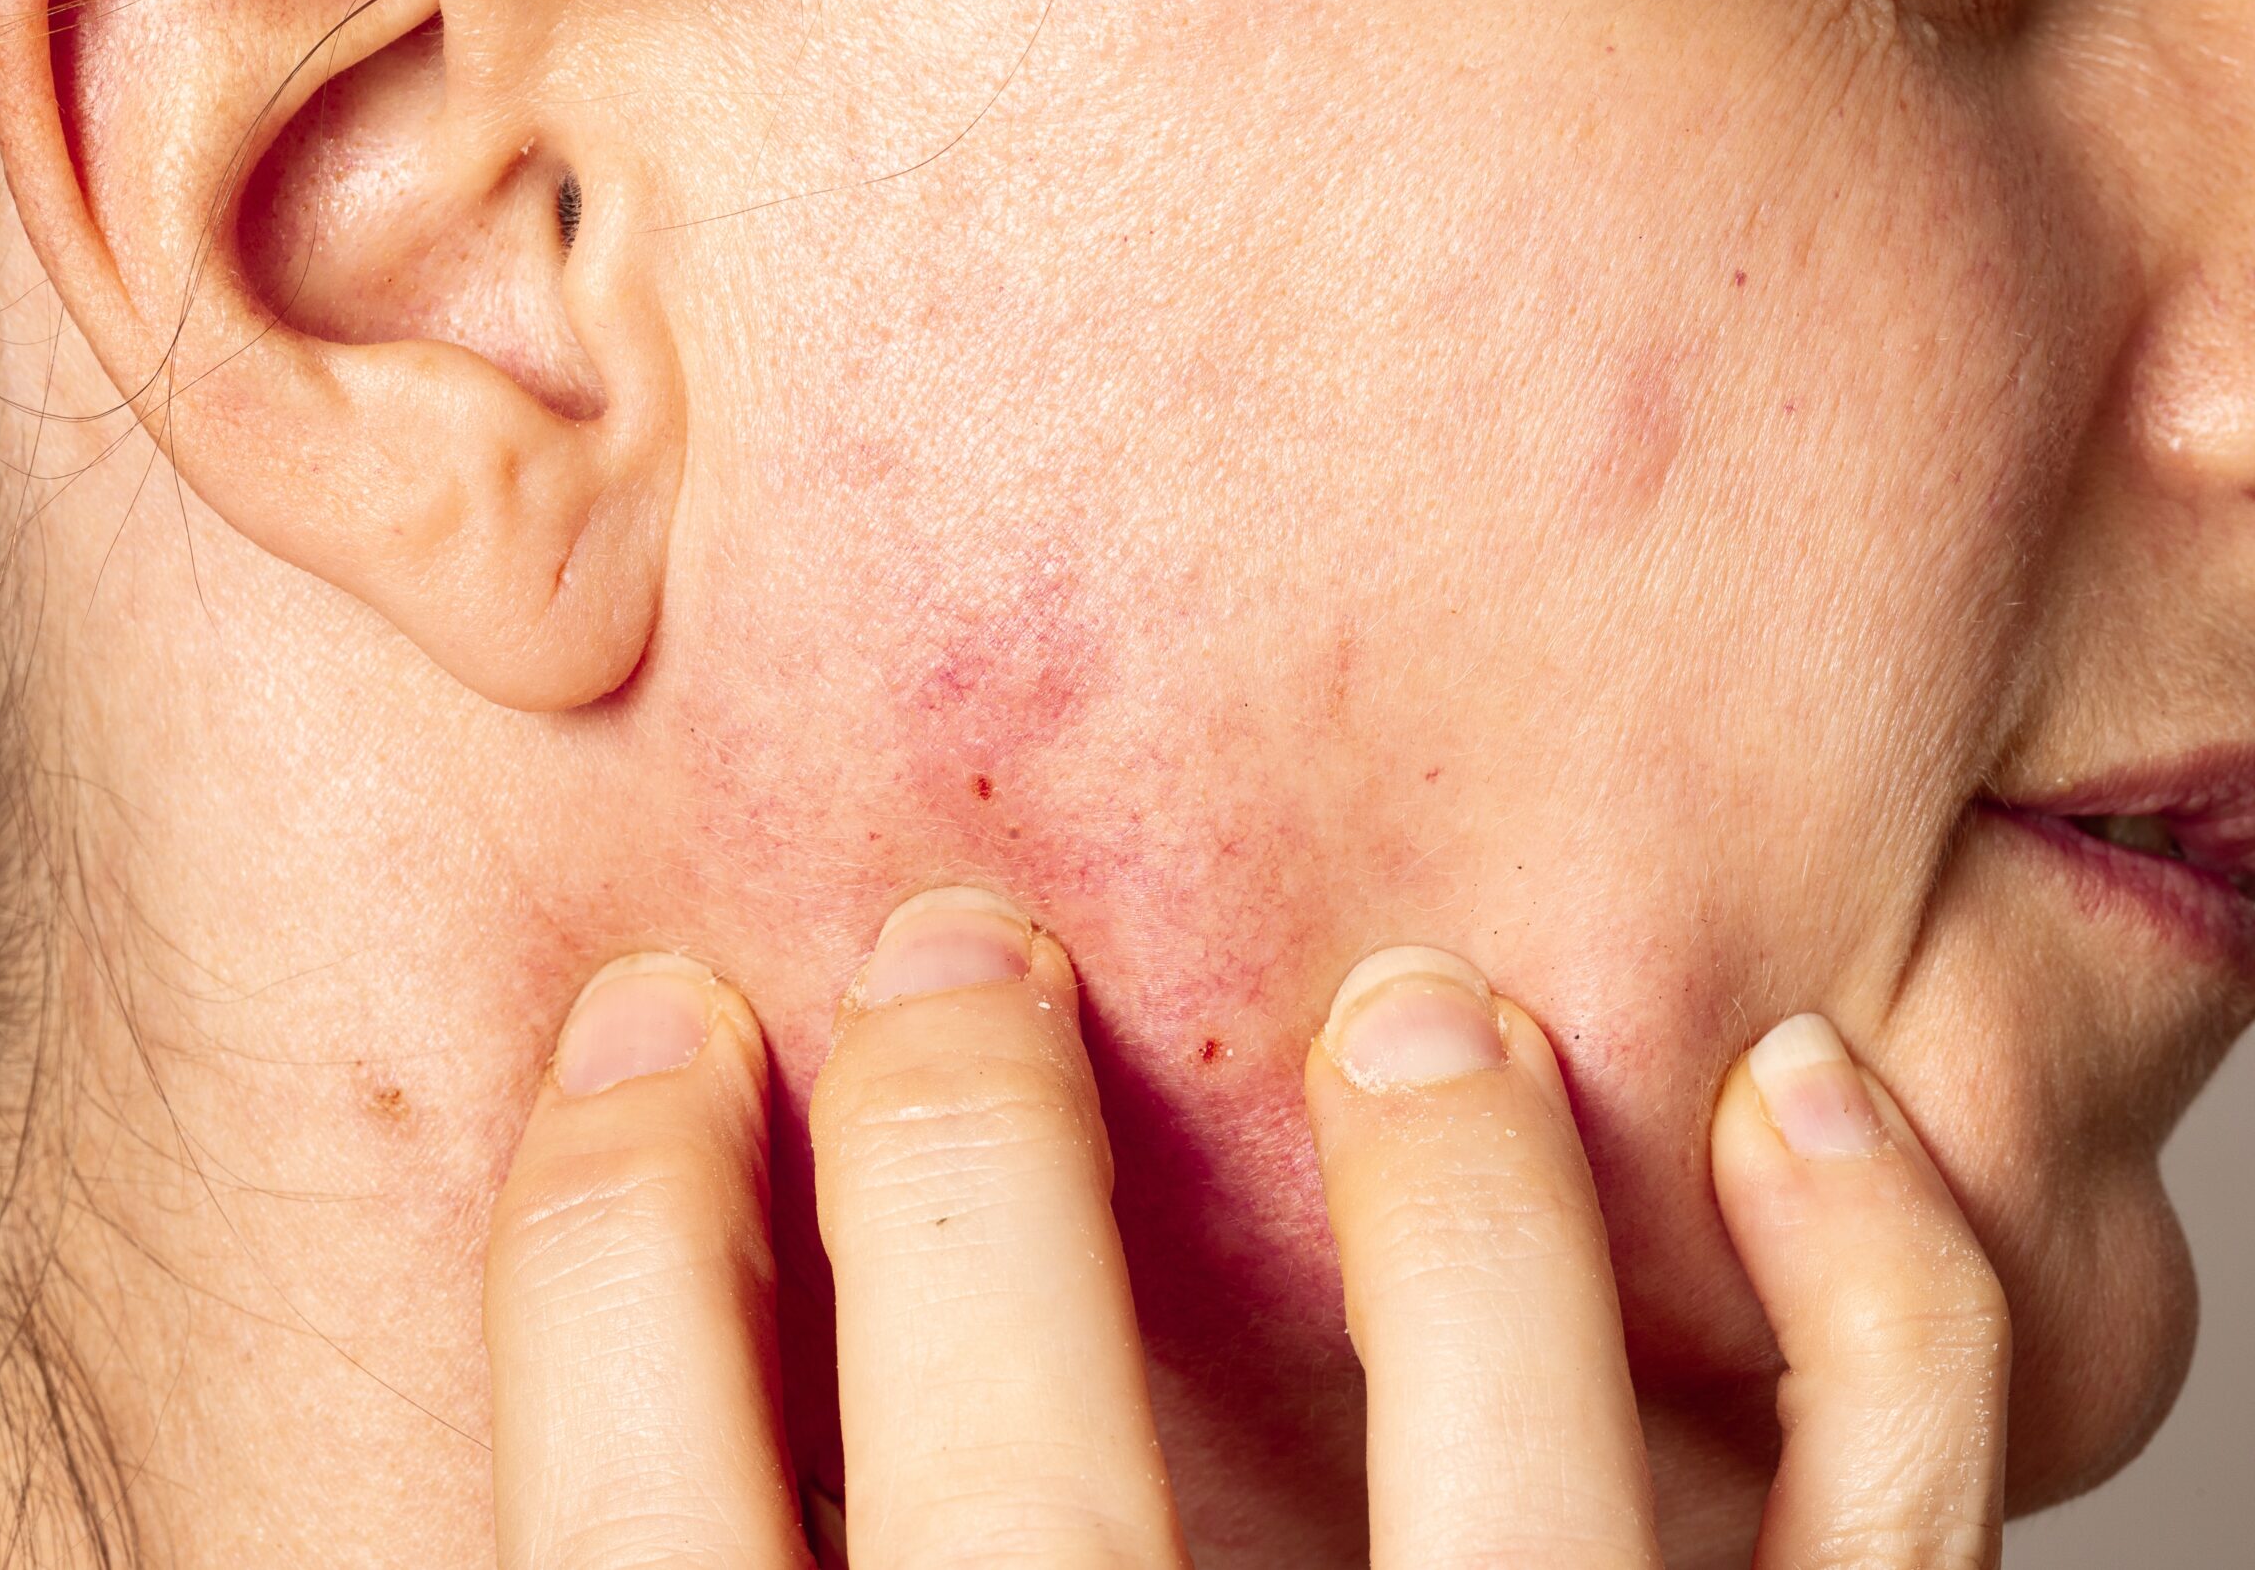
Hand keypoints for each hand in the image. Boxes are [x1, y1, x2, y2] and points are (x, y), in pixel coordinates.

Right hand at [482, 887, 2008, 1567]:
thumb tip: (583, 1448)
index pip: (636, 1539)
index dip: (610, 1226)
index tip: (651, 1026)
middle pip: (1017, 1509)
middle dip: (952, 1163)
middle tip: (956, 951)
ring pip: (1508, 1518)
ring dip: (1455, 1212)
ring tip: (1405, 1009)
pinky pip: (1878, 1551)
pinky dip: (1878, 1309)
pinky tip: (1786, 1107)